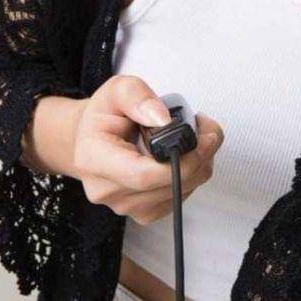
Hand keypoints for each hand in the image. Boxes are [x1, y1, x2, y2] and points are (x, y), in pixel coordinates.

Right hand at [71, 75, 223, 225]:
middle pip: (167, 186)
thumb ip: (139, 97)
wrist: (93, 137)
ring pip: (179, 193)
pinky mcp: (142, 212)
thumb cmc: (105, 114)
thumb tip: (163, 119)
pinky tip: (186, 155)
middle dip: (199, 156)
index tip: (202, 137)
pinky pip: (179, 198)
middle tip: (207, 128)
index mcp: (94, 159)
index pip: (143, 175)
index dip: (180, 160)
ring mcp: (124, 206)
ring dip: (200, 165)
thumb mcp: (117, 89)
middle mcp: (107, 190)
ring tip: (197, 136)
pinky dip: (193, 176)